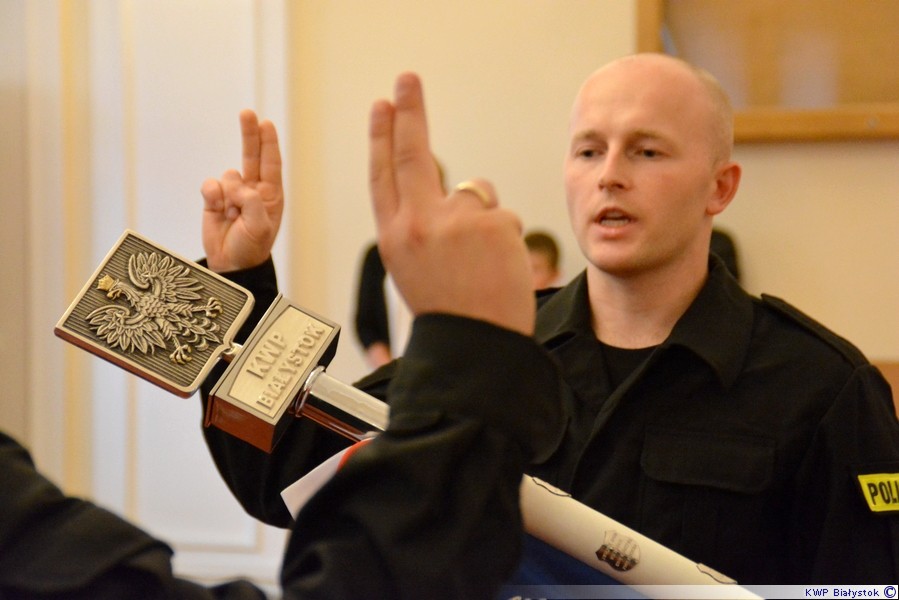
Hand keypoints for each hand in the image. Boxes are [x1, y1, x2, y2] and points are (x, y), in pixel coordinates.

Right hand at [200, 109, 283, 271]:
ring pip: (227, 175)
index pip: (271, 163)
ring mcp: (233, 193)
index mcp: (270, 195)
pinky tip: (217, 209)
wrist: (229, 265)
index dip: (268, 143)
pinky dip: (212, 195)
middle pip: (251, 155)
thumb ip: (253, 203)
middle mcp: (253, 190)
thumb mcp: (260, 227)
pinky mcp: (214, 199)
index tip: (267, 123)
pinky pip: (210, 185)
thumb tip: (239, 185)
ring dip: (228, 192)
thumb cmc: (251, 247)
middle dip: (249, 134)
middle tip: (247, 113)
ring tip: (232, 213)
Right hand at [369, 73, 534, 335]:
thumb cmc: (450, 307)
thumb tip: (444, 180)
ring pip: (473, 191)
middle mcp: (418, 223)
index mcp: (394, 236)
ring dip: (480, 216)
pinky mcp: (493, 222)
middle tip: (407, 79)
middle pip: (413, 152)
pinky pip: (501, 214)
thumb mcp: (415, 266)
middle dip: (409, 110)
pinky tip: (498, 266)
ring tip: (479, 262)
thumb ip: (421, 221)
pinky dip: (503, 237)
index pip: (383, 174)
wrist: (479, 343)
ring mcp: (455, 220)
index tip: (382, 106)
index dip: (381, 137)